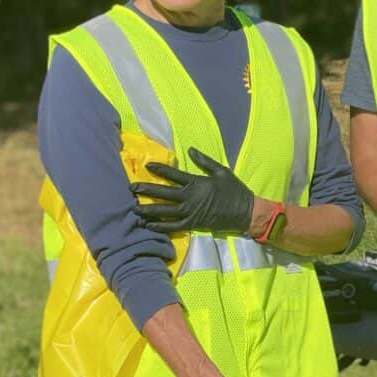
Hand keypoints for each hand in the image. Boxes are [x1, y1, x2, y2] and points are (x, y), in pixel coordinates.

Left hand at [131, 147, 253, 234]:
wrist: (245, 212)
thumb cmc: (234, 190)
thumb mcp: (221, 171)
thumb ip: (204, 161)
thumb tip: (190, 150)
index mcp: (197, 183)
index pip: (174, 175)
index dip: (160, 169)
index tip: (147, 166)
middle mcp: (190, 198)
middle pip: (164, 193)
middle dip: (147, 190)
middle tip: (132, 188)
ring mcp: (190, 213)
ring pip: (165, 211)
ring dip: (149, 210)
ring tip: (135, 209)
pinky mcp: (193, 224)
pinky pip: (173, 227)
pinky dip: (161, 226)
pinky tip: (149, 226)